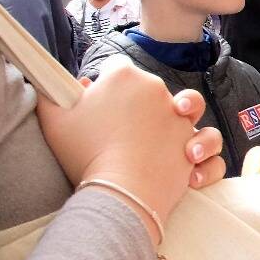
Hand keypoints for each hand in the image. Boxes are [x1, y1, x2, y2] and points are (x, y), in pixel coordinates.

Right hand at [38, 67, 206, 242]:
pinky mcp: (193, 152)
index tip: (98, 99)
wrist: (120, 190)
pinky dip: (203, 161)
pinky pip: (208, 155)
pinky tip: (188, 166)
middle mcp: (159, 94)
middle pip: (153, 89)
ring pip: (190, 115)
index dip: (107, 81)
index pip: (117, 69)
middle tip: (120, 128)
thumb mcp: (54, 117)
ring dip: (181, 124)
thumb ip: (51, 94)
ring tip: (163, 138)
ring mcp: (180, 123)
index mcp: (126, 78)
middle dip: (139, 104)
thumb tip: (56, 87)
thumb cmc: (84, 151)